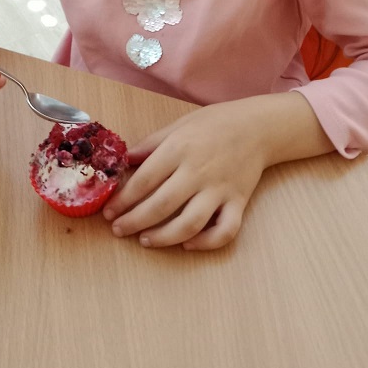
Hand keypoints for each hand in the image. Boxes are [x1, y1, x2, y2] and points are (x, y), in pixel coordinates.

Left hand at [104, 99, 276, 250]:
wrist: (258, 126)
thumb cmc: (214, 123)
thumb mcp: (178, 125)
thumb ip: (151, 144)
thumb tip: (124, 161)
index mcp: (180, 148)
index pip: (144, 180)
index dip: (123, 199)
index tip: (109, 212)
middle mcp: (198, 171)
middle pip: (161, 205)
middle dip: (135, 222)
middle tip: (119, 230)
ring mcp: (220, 189)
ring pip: (190, 224)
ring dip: (164, 238)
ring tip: (145, 240)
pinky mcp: (238, 202)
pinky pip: (225, 231)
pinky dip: (206, 243)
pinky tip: (187, 244)